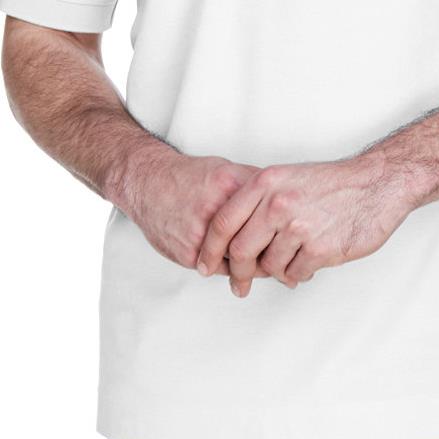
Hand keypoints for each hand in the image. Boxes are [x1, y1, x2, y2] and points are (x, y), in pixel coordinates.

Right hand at [120, 147, 272, 276]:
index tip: (291, 235)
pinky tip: (239, 266)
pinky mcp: (189, 254)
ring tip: (265, 266)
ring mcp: (202, 234)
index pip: (269, 212)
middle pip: (257, 241)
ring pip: (240, 260)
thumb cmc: (188, 177)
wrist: (147, 184)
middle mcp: (216, 210)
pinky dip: (231, 268)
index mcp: (230, 186)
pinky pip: (219, 269)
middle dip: (273, 254)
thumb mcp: (225, 169)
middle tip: (283, 259)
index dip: (283, 227)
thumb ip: (253, 184)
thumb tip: (283, 198)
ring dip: (253, 266)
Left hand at [194, 154, 412, 296]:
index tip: (204, 265)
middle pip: (240, 251)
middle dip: (238, 273)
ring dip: (276, 271)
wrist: (377, 184)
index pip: (222, 222)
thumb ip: (258, 202)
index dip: (209, 249)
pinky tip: (308, 262)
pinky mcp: (320, 248)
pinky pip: (294, 274)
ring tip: (291, 260)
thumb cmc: (333, 183)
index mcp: (265, 184)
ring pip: (269, 266)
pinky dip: (297, 274)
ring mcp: (299, 226)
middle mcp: (278, 204)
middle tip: (239, 284)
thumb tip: (231, 237)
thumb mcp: (287, 178)